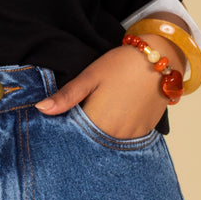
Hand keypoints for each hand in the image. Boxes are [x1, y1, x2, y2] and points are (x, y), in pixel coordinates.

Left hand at [32, 41, 174, 139]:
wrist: (159, 59)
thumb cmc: (121, 64)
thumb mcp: (90, 76)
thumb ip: (66, 96)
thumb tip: (41, 109)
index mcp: (98, 121)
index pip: (75, 135)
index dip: (68, 128)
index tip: (66, 118)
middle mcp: (116, 134)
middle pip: (92, 140)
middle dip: (84, 132)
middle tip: (86, 110)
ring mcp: (132, 135)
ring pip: (108, 140)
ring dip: (102, 132)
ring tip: (102, 111)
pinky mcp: (145, 131)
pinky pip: (125, 138)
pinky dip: (117, 131)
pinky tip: (116, 114)